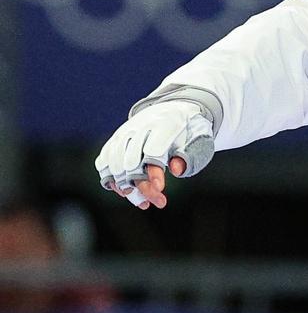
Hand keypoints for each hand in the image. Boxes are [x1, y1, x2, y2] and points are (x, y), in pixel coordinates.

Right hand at [95, 101, 214, 208]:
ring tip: (143, 202)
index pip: (154, 150)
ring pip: (114, 163)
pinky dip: (111, 180)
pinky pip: (104, 162)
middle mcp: (140, 126)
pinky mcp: (114, 139)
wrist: (174, 110)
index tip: (160, 189)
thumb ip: (190, 156)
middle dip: (143, 186)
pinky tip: (126, 192)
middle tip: (160, 202)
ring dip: (126, 187)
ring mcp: (124, 132)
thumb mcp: (199, 141)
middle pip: (132, 161)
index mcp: (166, 123)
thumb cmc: (190, 131)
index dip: (154, 172)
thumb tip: (177, 170)